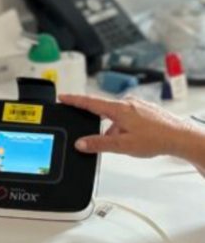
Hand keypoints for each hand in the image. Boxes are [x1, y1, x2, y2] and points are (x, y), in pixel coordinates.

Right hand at [59, 93, 189, 158]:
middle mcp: (128, 103)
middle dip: (103, 129)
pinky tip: (135, 140)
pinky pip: (129, 119)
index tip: (62, 97)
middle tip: (110, 141)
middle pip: (105, 113)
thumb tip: (81, 144)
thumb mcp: (123, 145)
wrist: (180, 137)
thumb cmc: (156, 138)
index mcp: (119, 109)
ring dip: (117, 131)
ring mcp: (138, 105)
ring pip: (118, 119)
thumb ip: (99, 144)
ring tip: (129, 144)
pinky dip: (127, 129)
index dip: (74, 100)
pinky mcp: (145, 110)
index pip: (90, 102)